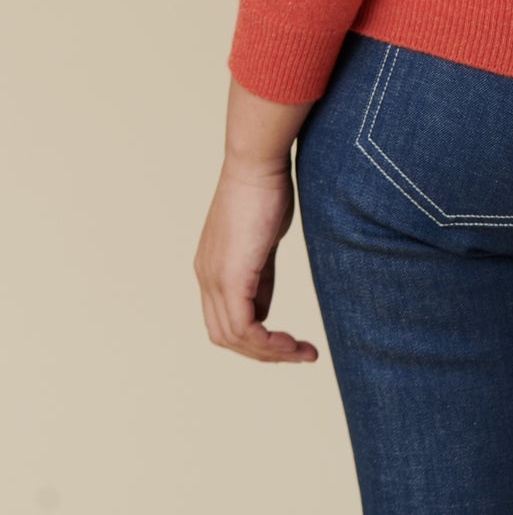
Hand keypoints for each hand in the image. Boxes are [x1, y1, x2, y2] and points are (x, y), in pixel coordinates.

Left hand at [193, 155, 318, 363]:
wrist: (257, 163)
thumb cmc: (266, 187)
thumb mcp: (264, 239)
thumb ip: (261, 273)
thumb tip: (264, 307)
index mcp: (211, 267)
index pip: (225, 317)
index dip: (254, 335)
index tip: (287, 339)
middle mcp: (206, 277)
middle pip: (225, 335)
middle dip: (262, 352)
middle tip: (297, 354)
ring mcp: (214, 279)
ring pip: (235, 338)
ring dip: (270, 353)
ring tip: (302, 353)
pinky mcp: (230, 279)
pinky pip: (246, 328)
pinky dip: (269, 344)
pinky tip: (292, 344)